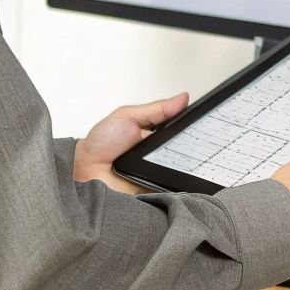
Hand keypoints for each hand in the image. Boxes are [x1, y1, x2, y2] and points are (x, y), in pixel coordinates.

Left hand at [73, 93, 188, 191]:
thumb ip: (156, 109)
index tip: (205, 122)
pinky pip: (174, 189)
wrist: (84, 172)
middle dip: (194, 147)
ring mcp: (159, 173)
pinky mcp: (156, 191)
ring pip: (184, 170)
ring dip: (186, 165)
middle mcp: (160, 154)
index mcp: (156, 135)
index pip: (182, 131)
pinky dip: (177, 184)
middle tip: (198, 142)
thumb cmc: (100, 143)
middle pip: (187, 151)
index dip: (193, 127)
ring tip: (188, 159)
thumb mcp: (127, 116)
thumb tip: (182, 98)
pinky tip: (178, 177)